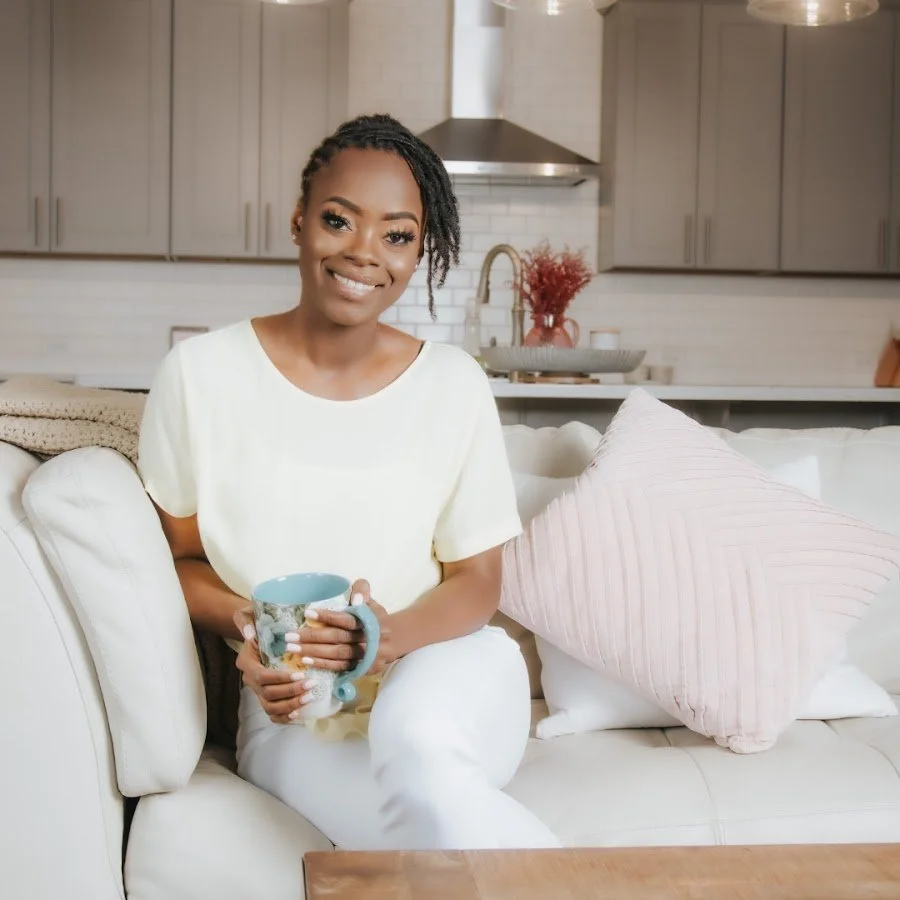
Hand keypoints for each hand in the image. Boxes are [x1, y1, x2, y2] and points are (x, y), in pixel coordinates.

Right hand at [233, 607, 316, 724]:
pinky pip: (272, 714)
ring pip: (270, 707)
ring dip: (290, 705)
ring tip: (309, 697)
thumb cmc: (256, 621)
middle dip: (291, 692)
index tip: (300, 674)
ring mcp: (257, 690)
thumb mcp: (248, 615)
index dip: (280, 679)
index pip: (261, 676)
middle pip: (268, 694)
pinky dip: (284, 717)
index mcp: (246, 662)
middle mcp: (249, 679)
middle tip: (312, 684)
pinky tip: (299, 714)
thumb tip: (249, 632)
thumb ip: (246, 622)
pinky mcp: (265, 696)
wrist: (256, 630)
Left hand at [287, 579, 398, 676]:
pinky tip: (306, 661)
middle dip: (313, 637)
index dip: (328, 617)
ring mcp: (367, 656)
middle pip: (339, 638)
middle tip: (290, 636)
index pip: (348, 619)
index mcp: (372, 620)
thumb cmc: (375, 617)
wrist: (393, 641)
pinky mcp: (362, 669)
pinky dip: (323, 664)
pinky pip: (341, 667)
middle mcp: (370, 639)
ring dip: (313, 652)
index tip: (307, 614)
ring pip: (338, 654)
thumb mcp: (372, 601)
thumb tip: (355, 597)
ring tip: (293, 648)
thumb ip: (363, 591)